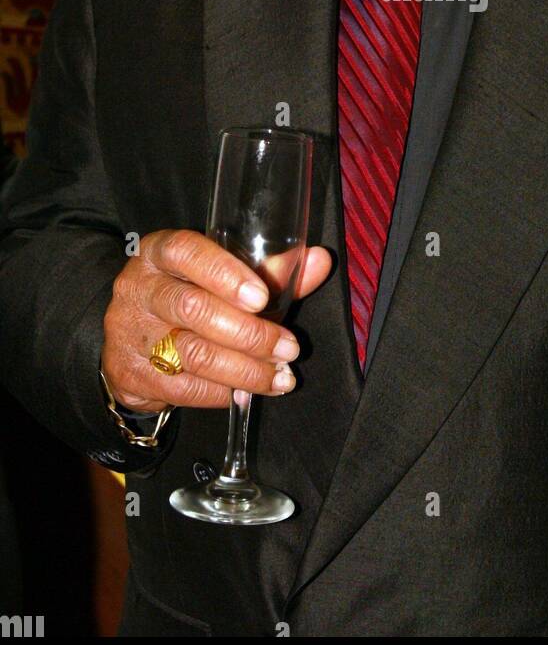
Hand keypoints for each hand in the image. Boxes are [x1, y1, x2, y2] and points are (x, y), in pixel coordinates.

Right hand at [100, 228, 331, 413]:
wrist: (129, 338)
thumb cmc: (188, 294)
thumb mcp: (219, 275)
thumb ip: (269, 270)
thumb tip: (321, 261)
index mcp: (160, 252)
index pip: (186, 252)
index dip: (225, 273)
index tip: (262, 298)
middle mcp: (140, 288)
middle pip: (194, 309)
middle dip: (250, 333)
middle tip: (289, 348)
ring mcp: (132, 332)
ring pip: (192, 354)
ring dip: (244, 370)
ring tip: (279, 377)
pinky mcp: (131, 374)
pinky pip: (184, 388)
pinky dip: (223, 392)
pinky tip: (246, 391)